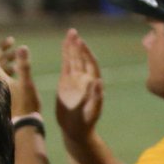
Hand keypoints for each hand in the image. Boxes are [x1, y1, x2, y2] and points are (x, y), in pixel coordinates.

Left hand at [0, 29, 40, 115]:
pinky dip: (7, 68)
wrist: (24, 125)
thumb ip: (24, 65)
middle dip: (1, 48)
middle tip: (12, 40)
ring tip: (17, 53)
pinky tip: (16, 69)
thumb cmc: (26, 105)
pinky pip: (0, 75)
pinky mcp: (1, 93)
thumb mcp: (27, 83)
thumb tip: (22, 47)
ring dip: (6, 58)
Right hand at [56, 28, 104, 142]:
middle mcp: (84, 79)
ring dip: (72, 47)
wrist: (75, 130)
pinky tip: (64, 46)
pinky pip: (66, 66)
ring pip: (73, 60)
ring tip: (70, 33)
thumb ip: (97, 97)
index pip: (90, 64)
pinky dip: (65, 56)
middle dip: (78, 46)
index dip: (86, 53)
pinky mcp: (65, 84)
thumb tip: (99, 81)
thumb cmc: (86, 122)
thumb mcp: (92, 111)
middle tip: (73, 32)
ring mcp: (74, 80)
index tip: (81, 43)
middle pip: (82, 58)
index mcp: (92, 84)